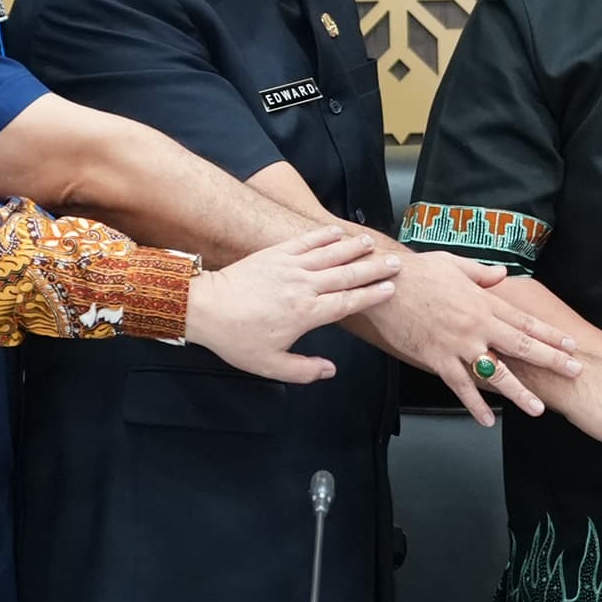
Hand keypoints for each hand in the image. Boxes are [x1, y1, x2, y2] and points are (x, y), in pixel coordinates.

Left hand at [184, 224, 403, 381]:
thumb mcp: (270, 365)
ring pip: (330, 254)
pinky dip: (323, 235)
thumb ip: (304, 370)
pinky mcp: (275, 253)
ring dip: (353, 247)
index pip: (348, 302)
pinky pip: (305, 241)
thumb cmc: (237, 338)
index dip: (371, 295)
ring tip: (371, 243)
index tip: (390, 289)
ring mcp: (290, 266)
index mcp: (307, 313)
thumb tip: (331, 371)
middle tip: (394, 263)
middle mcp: (304, 286)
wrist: (206, 308)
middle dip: (373, 269)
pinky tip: (336, 231)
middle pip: (347, 275)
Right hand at [362, 251, 583, 423]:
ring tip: (537, 408)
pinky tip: (487, 418)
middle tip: (574, 371)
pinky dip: (474, 404)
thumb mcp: (455, 264)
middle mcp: (477, 325)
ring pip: (495, 372)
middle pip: (521, 346)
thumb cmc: (419, 271)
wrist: (388, 284)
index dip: (550, 334)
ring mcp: (459, 344)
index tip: (570, 344)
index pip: (525, 321)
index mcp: (484, 302)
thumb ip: (482, 273)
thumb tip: (502, 274)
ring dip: (519, 392)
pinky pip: (460, 385)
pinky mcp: (438, 358)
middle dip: (551, 360)